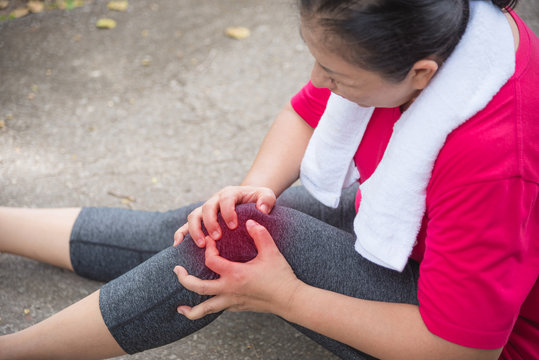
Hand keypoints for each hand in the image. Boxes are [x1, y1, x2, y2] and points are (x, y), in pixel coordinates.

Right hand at [173, 186, 275, 247]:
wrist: (249, 199)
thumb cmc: (259, 200)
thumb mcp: (267, 196)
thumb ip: (267, 200)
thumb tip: (262, 209)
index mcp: (230, 193)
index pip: (226, 199)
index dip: (228, 212)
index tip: (234, 226)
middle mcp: (215, 199)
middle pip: (207, 207)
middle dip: (210, 223)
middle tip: (217, 238)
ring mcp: (206, 209)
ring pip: (194, 216)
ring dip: (195, 230)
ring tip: (202, 245)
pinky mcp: (201, 219)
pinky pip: (186, 225)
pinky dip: (181, 233)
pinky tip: (178, 245)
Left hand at [173, 219, 302, 318]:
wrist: (290, 300)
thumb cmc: (281, 275)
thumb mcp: (271, 251)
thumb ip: (260, 234)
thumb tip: (250, 221)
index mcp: (236, 275)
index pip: (210, 261)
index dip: (207, 249)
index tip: (210, 241)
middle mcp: (230, 290)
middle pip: (198, 287)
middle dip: (184, 279)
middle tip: (176, 270)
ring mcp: (232, 302)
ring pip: (205, 310)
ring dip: (191, 310)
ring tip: (180, 308)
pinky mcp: (237, 308)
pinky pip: (217, 311)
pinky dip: (207, 310)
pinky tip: (204, 306)